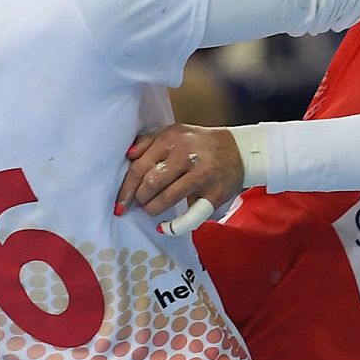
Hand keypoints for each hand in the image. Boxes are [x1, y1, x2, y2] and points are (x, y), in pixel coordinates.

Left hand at [116, 124, 245, 235]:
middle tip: (142, 202)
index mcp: (173, 138)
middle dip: (141, 198)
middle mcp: (188, 155)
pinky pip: (190, 216)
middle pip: (152, 183)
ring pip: (168, 199)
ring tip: (153, 209)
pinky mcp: (215, 194)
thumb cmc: (199, 144)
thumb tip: (127, 157)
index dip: (127, 189)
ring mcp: (203, 175)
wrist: (239, 151)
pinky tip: (164, 227)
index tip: (120, 204)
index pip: (141, 167)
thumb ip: (148, 142)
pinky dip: (174, 226)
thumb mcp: (174, 133)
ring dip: (154, 209)